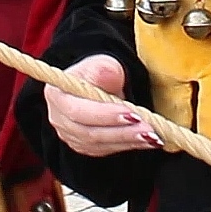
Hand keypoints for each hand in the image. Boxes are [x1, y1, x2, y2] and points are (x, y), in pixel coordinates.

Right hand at [44, 55, 163, 156]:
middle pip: (90, 132)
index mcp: (57, 95)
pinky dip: (129, 145)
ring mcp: (71, 136)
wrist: (97, 80)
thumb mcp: (101, 62)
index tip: (131, 113)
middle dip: (122, 131)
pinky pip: (107, 149)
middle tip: (148, 128)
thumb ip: (103, 69)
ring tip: (153, 135)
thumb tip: (107, 76)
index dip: (105, 114)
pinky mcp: (85, 146)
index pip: (79, 111)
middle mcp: (59, 120)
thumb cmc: (98, 69)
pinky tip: (148, 140)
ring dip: (128, 141)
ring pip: (100, 144)